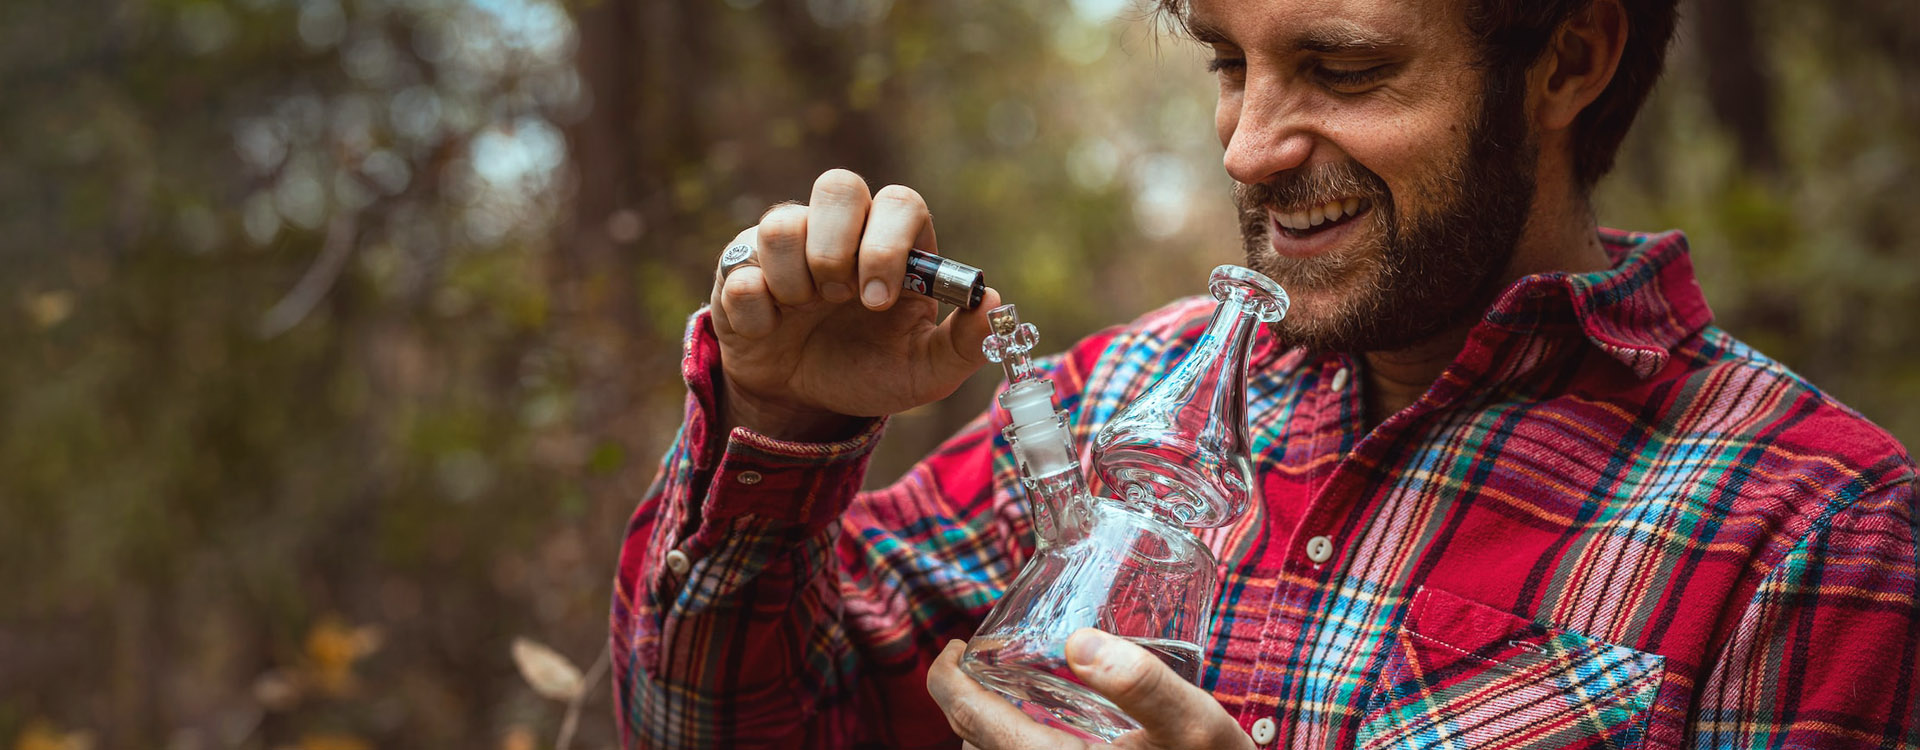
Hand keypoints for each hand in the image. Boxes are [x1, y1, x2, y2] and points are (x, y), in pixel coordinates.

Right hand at [711, 169, 1001, 440]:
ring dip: (794, 280)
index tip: (878, 300)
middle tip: (839, 298)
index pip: (899, 203)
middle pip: (838, 184)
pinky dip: (757, 312)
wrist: (804, 401)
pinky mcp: (739, 268)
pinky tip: (771, 330)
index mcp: (893, 243)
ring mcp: (787, 244)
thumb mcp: (924, 371)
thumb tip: (996, 303)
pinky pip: (738, 272)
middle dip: (837, 246)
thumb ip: (965, 343)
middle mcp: (840, 230)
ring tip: (804, 313)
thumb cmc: (869, 370)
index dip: (887, 244)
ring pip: (780, 223)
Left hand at [926, 630, 1255, 749]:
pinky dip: (1019, 747)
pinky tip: (1054, 731)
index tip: (953, 649)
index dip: (947, 678)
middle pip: (975, 744)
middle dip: (972, 701)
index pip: (970, 719)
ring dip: (995, 729)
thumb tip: (1077, 641)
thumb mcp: (1195, 726)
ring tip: (1019, 693)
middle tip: (994, 663)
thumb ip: (1142, 682)